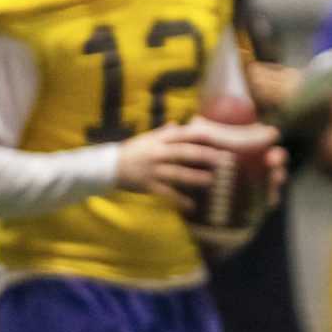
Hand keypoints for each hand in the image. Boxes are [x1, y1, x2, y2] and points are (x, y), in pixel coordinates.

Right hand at [114, 124, 233, 214]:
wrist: (108, 166)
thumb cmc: (131, 151)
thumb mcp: (146, 138)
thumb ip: (164, 133)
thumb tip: (178, 124)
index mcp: (158, 140)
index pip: (182, 135)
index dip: (200, 136)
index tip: (218, 137)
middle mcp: (157, 153)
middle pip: (184, 152)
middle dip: (205, 155)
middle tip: (223, 159)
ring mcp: (153, 169)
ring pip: (177, 173)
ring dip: (196, 177)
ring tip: (211, 180)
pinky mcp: (148, 185)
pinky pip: (167, 193)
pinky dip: (180, 200)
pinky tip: (192, 206)